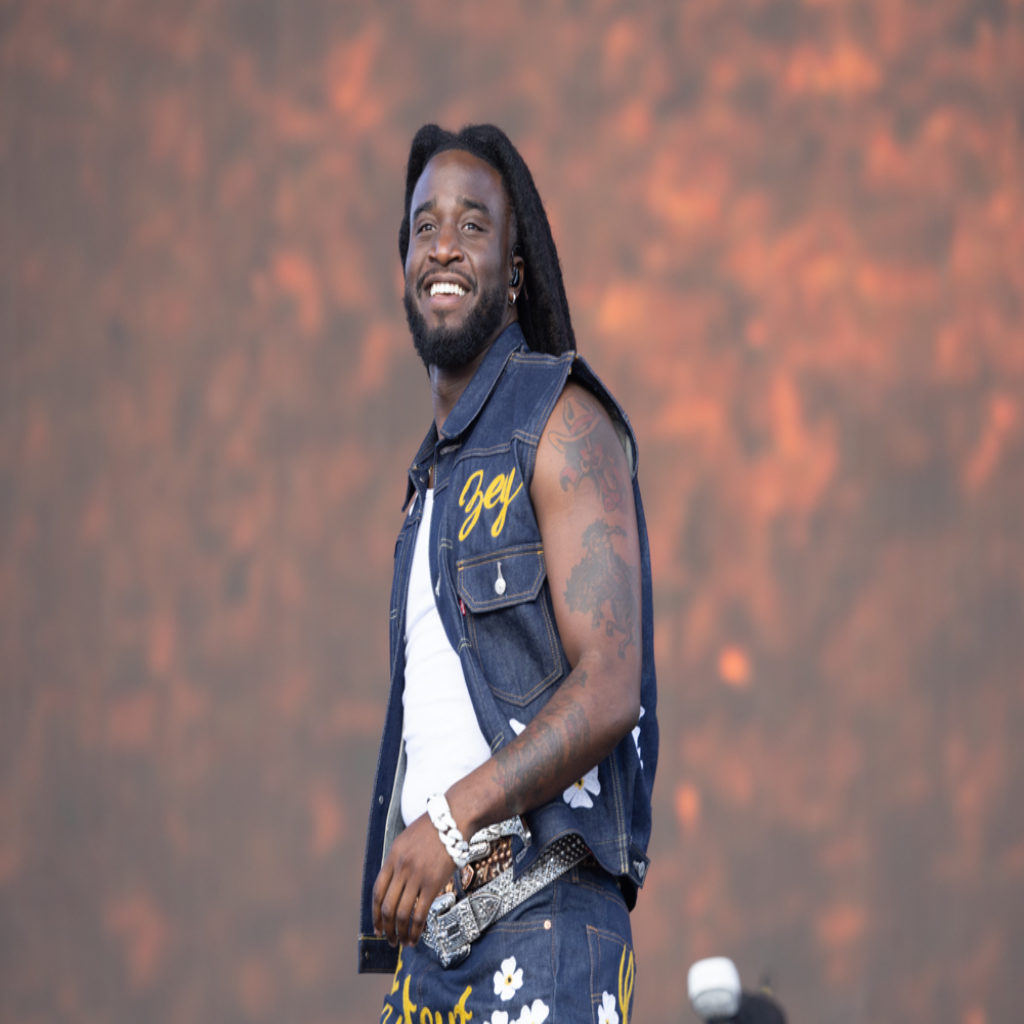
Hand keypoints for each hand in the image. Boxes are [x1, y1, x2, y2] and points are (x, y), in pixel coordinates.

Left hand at [372, 813, 454, 946]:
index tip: (377, 927)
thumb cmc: (432, 830)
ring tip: (403, 942)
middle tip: (389, 940)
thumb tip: (392, 888)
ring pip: (402, 913)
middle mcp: (401, 868)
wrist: (453, 819)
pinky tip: (416, 937)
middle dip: (386, 928)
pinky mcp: (433, 883)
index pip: (377, 892)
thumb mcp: (406, 841)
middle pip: (387, 906)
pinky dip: (416, 929)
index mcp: (392, 857)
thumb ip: (397, 863)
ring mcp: (417, 876)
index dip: (375, 914)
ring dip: (400, 932)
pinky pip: (420, 913)